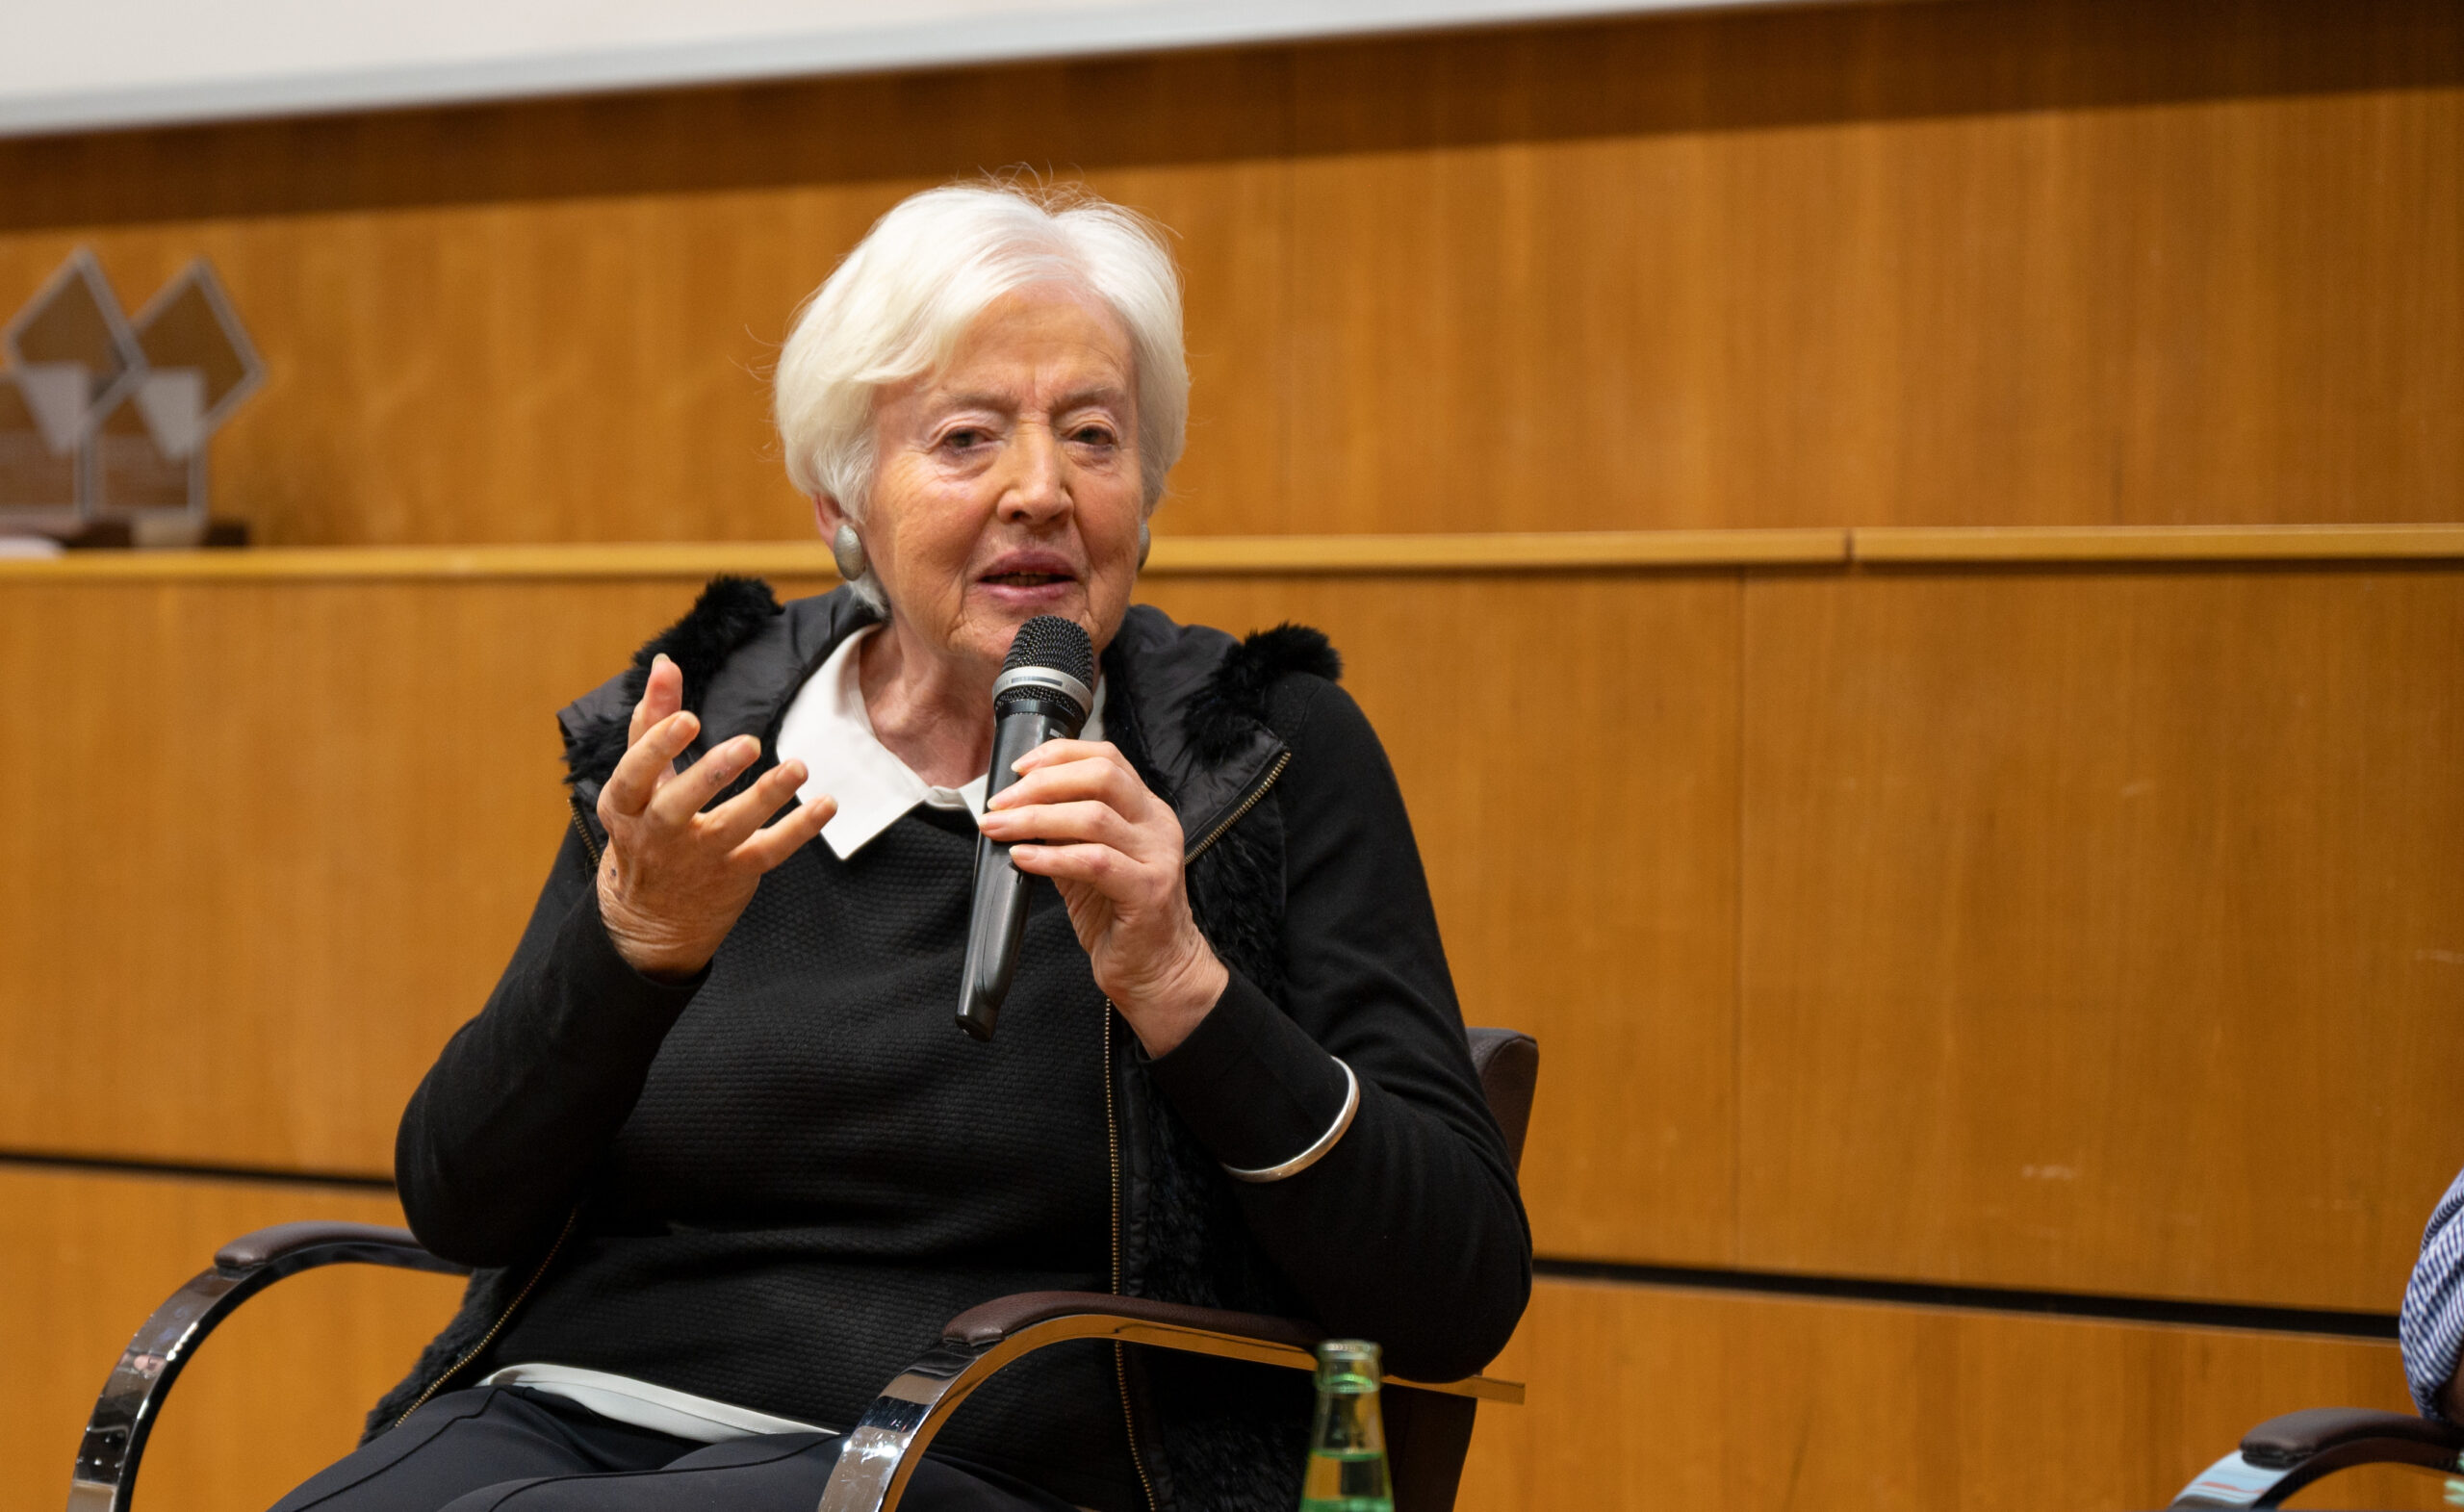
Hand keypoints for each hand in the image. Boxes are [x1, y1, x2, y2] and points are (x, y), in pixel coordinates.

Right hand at [595, 654, 835, 979]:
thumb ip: (653, 719)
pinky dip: (799, 830)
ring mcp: (698, 857)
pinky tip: (826, 804)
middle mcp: (659, 834)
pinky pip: (768, 852)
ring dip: (767, 797)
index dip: (658, 747)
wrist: (651, 915)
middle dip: (712, 774)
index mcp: (627, 804)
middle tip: (749, 743)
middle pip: (679, 805)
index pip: (634, 775)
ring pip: (731, 828)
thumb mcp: (638, 779)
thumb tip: (664, 665)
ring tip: (799, 767)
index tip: (688, 718)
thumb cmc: (645, 825)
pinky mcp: (734, 874)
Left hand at [978, 739, 1227, 1055]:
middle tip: (1001, 802)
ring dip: (1035, 818)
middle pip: (1101, 776)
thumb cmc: (1122, 920)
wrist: (1160, 973)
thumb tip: (1017, 806)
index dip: (1058, 755)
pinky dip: (1051, 856)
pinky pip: (1093, 862)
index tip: (1018, 769)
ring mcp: (1157, 856)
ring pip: (1093, 816)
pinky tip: (1023, 859)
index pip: (1106, 757)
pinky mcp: (1147, 891)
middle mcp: (1157, 825)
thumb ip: (1065, 831)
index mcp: (1146, 811)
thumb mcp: (1090, 864)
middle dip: (1041, 783)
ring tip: (999, 829)